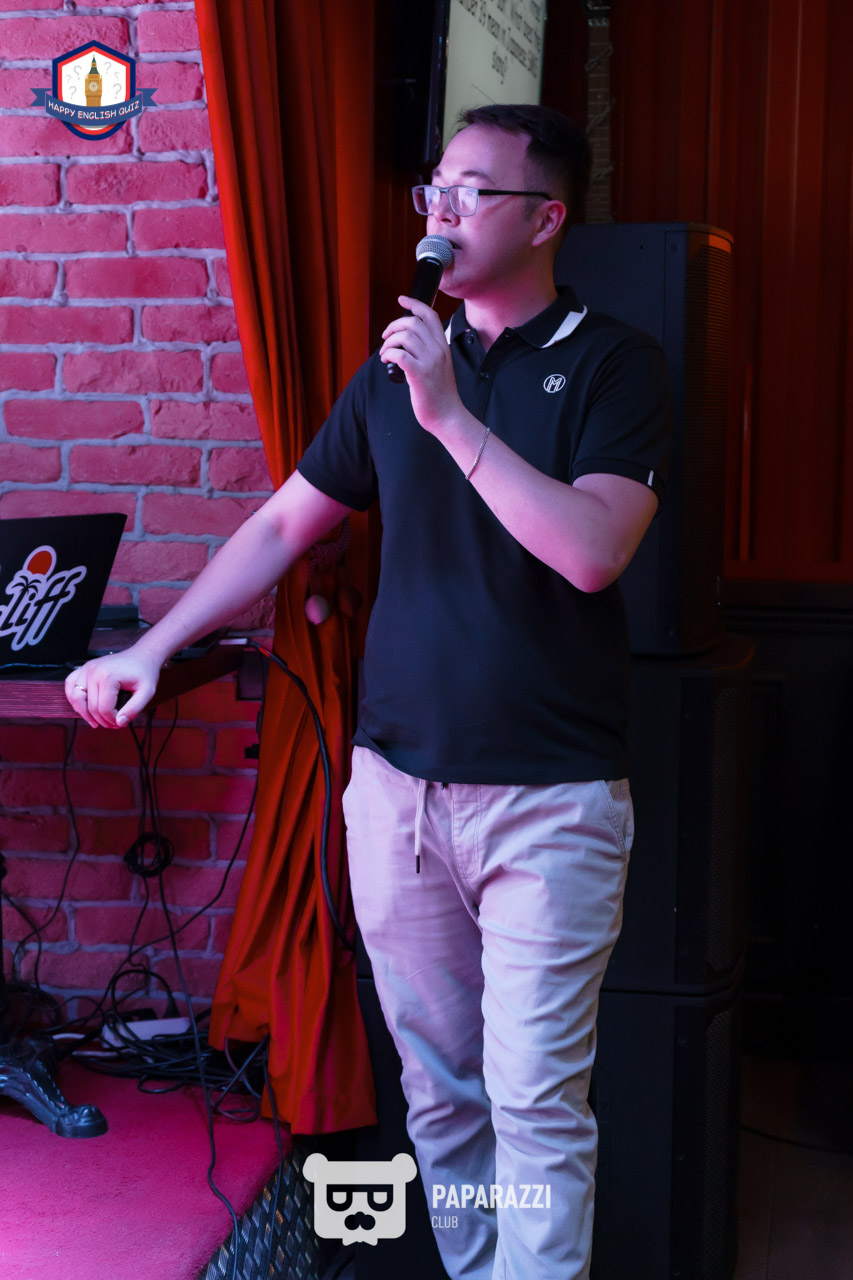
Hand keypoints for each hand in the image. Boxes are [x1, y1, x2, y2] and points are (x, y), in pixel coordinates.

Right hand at [64, 647, 160, 728]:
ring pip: (76, 698)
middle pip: (90, 706)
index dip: (112, 721)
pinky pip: (70, 685)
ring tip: (96, 722)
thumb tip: (119, 722)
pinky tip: (83, 707)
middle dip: (101, 720)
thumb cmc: (144, 673)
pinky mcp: (84, 668)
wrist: (141, 655)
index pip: (104, 709)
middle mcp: (94, 671)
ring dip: (84, 713)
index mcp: (109, 677)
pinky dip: (73, 698)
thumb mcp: (147, 692)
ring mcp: (86, 668)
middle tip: (113, 725)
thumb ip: (134, 709)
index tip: (121, 723)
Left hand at [380, 296, 462, 432]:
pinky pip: (399, 354)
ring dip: (389, 341)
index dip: (413, 303)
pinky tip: (385, 361)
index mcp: (443, 346)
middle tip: (385, 337)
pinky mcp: (419, 374)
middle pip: (413, 322)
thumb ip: (427, 353)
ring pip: (404, 336)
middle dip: (394, 326)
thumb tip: (405, 345)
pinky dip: (388, 353)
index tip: (401, 299)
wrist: (448, 416)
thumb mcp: (439, 367)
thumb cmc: (440, 395)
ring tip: (384, 353)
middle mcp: (438, 350)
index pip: (429, 315)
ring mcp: (429, 362)